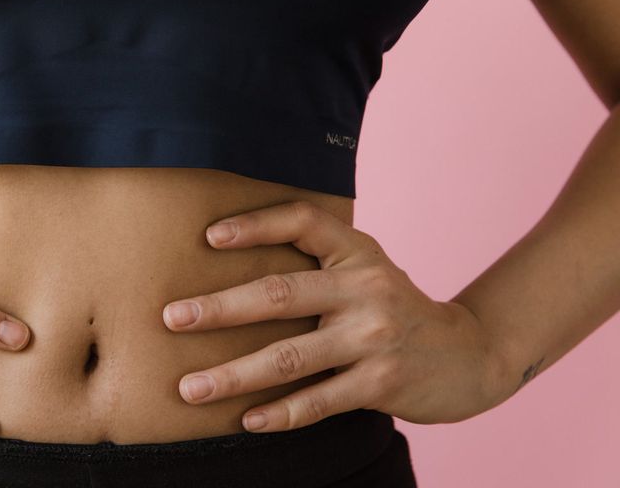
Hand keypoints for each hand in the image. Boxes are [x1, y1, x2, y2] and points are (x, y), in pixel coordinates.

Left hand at [162, 200, 501, 432]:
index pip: (303, 221)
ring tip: (189, 388)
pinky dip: (280, 413)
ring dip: (234, 374)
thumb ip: (317, 263)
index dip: (256, 224)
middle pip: (280, 294)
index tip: (207, 237)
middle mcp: (367, 288)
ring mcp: (375, 337)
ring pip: (290, 357)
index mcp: (357, 253)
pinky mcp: (383, 383)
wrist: (470, 356)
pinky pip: (320, 400)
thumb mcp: (365, 271)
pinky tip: (246, 420)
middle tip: (171, 319)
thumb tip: (225, 259)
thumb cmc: (393, 309)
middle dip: (218, 308)